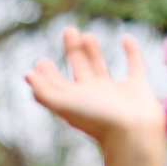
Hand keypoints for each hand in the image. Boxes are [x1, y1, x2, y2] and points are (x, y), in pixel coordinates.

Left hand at [24, 29, 165, 159]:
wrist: (134, 135)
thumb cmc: (98, 120)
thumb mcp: (64, 105)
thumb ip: (44, 92)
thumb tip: (28, 75)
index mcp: (75, 101)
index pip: (58, 85)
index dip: (48, 75)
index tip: (42, 62)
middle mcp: (94, 96)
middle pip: (80, 69)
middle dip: (73, 51)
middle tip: (69, 31)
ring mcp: (116, 92)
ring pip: (101, 67)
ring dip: (93, 52)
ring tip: (86, 35)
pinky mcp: (137, 88)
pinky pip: (135, 66)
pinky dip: (132, 52)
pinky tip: (126, 38)